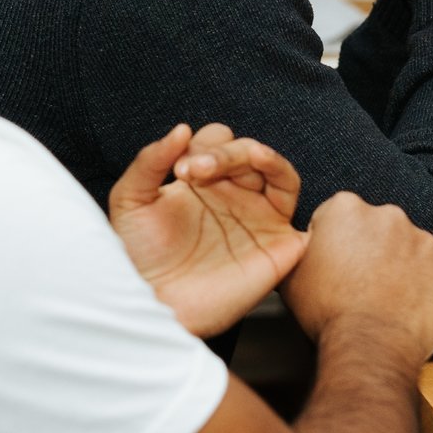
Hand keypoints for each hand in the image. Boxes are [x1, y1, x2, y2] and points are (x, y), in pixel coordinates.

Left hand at [109, 123, 308, 338]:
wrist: (152, 304)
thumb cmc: (137, 257)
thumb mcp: (130, 199)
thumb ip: (150, 160)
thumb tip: (181, 128)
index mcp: (202, 181)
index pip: (218, 139)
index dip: (204, 144)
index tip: (181, 168)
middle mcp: (233, 196)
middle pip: (248, 151)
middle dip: (225, 151)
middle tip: (196, 169)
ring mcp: (258, 220)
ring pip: (279, 172)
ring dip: (265, 157)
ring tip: (248, 154)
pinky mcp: (278, 248)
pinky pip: (302, 215)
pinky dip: (291, 192)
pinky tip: (265, 185)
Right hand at [280, 193, 432, 359]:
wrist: (369, 347)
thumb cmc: (328, 313)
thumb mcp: (292, 272)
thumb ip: (301, 246)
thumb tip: (307, 242)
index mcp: (345, 209)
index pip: (340, 216)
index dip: (337, 241)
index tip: (338, 262)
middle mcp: (387, 215)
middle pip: (378, 228)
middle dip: (372, 249)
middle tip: (361, 283)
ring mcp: (422, 240)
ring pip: (409, 248)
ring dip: (400, 267)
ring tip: (386, 298)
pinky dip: (426, 286)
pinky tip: (408, 305)